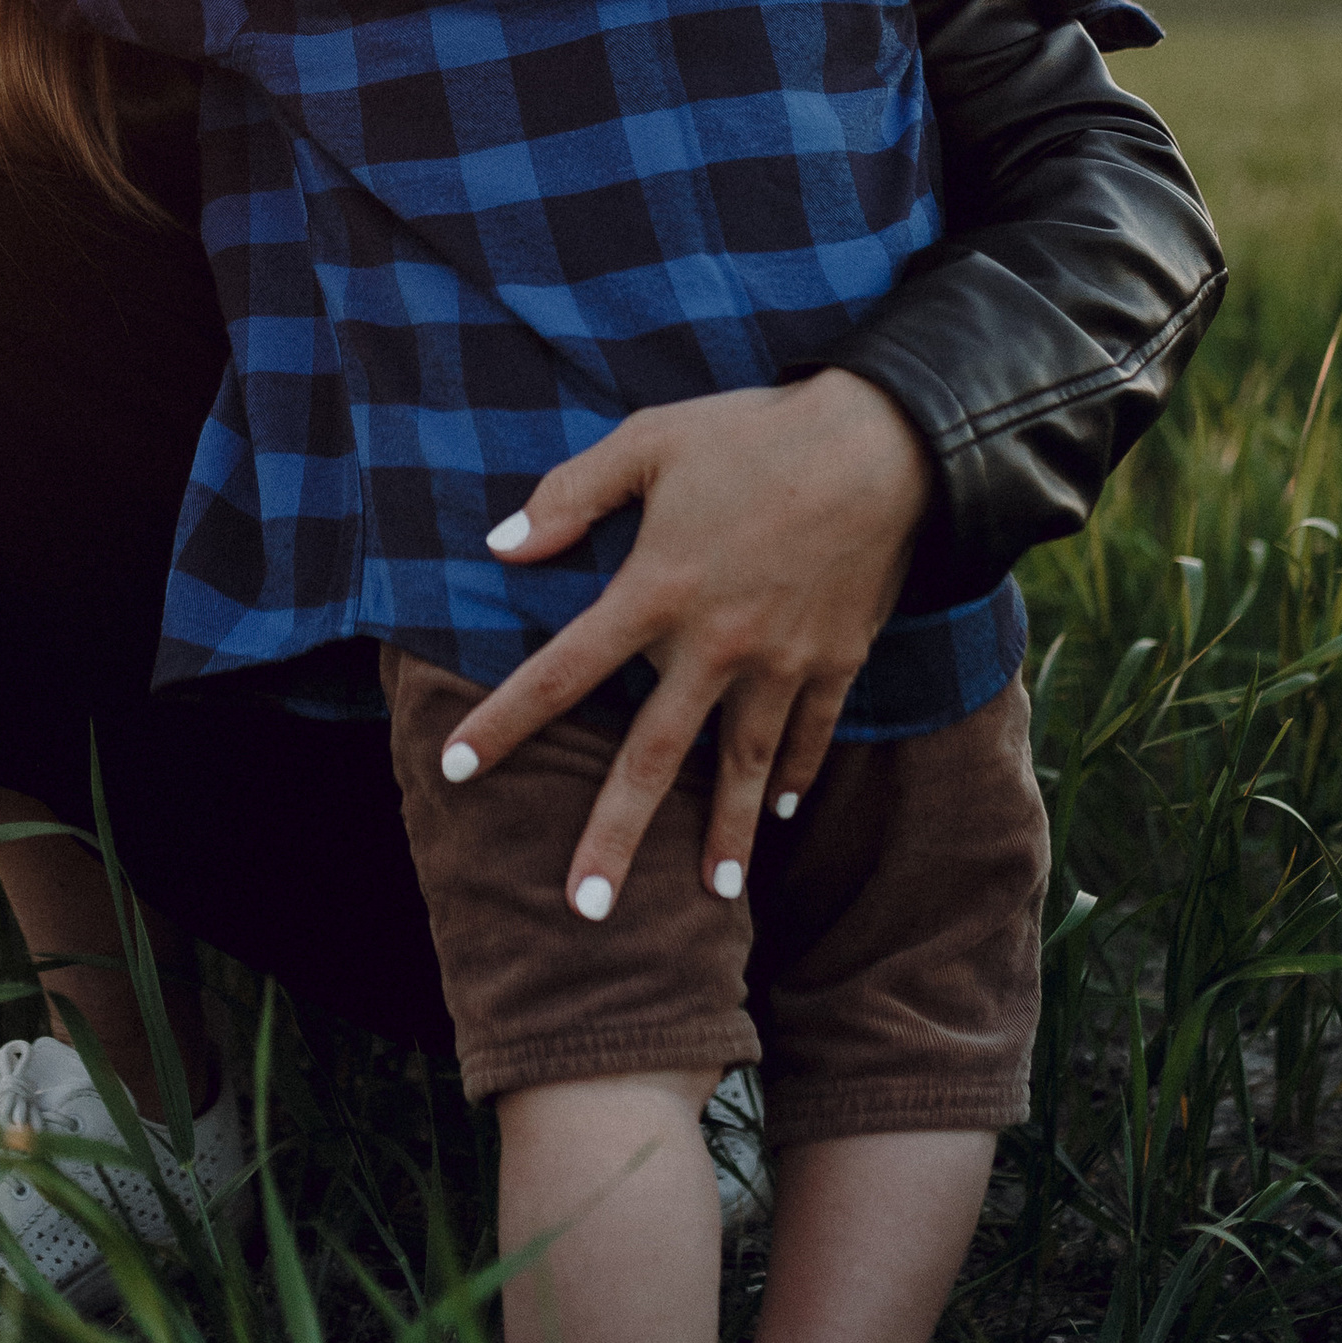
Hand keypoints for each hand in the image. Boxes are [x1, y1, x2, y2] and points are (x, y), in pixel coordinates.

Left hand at [440, 370, 930, 917]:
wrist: (887, 444)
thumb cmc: (755, 433)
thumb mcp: (650, 441)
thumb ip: (570, 495)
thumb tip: (500, 545)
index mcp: (657, 590)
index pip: (562, 671)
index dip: (503, 721)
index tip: (455, 769)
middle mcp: (715, 643)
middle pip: (653, 757)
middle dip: (615, 835)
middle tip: (584, 909)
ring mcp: (781, 661)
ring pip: (743, 766)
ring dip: (727, 836)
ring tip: (714, 899)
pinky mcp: (835, 660)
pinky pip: (812, 734)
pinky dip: (797, 776)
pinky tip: (782, 814)